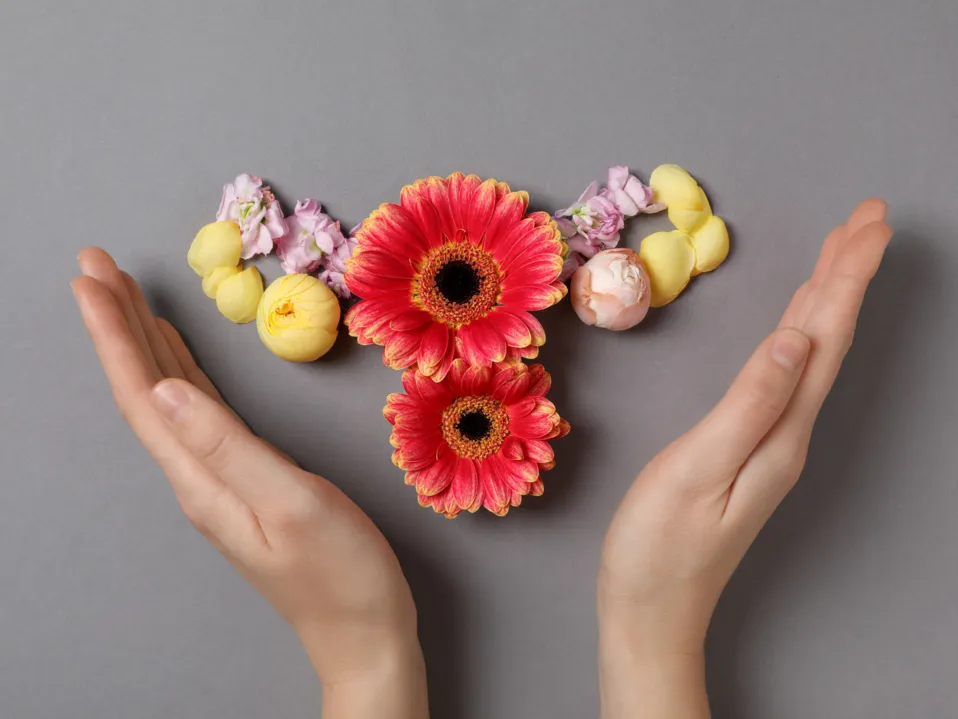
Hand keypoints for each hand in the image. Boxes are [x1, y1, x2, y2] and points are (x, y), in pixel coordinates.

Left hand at [72, 248, 427, 718]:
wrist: (363, 631)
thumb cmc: (340, 572)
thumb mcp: (291, 503)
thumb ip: (229, 446)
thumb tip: (169, 389)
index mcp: (202, 477)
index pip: (144, 394)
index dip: (115, 333)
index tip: (93, 278)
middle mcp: (199, 476)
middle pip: (146, 389)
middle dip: (119, 325)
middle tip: (97, 265)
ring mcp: (220, 479)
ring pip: (169, 398)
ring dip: (144, 344)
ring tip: (127, 296)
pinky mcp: (245, 480)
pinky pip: (199, 413)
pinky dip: (183, 374)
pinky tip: (178, 358)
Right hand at [598, 200, 892, 718]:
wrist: (650, 608)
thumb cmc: (659, 545)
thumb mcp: (699, 468)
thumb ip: (750, 402)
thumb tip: (796, 339)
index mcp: (782, 429)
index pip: (823, 337)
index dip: (846, 277)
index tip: (868, 223)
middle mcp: (788, 432)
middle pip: (828, 339)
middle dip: (849, 274)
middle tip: (869, 217)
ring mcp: (772, 442)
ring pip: (812, 354)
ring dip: (830, 299)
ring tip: (841, 253)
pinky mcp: (750, 448)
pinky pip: (788, 374)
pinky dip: (800, 334)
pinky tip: (797, 324)